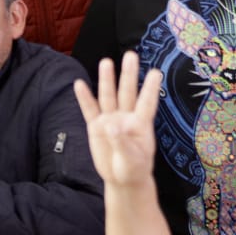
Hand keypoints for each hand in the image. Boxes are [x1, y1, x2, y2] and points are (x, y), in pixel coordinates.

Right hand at [73, 52, 162, 187]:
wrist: (122, 179)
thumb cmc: (133, 168)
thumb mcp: (132, 160)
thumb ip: (122, 142)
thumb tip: (111, 125)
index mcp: (141, 124)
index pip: (147, 102)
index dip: (151, 88)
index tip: (157, 71)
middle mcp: (126, 117)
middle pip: (127, 92)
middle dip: (128, 74)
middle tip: (131, 55)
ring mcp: (110, 120)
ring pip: (108, 96)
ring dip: (106, 80)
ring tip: (106, 62)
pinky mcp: (96, 127)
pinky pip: (89, 110)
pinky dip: (84, 98)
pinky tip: (79, 84)